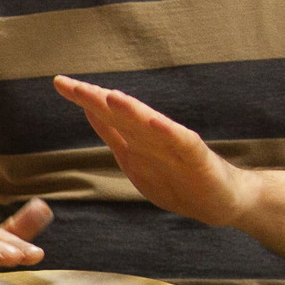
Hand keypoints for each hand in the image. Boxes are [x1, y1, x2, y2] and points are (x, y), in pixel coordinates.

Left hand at [54, 75, 254, 225]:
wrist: (224, 202)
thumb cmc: (179, 179)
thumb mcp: (136, 159)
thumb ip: (114, 134)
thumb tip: (89, 110)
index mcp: (136, 139)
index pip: (106, 114)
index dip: (84, 98)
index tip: (59, 82)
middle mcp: (154, 136)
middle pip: (123, 115)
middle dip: (97, 99)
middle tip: (70, 84)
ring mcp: (177, 146)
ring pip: (149, 126)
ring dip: (131, 111)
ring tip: (110, 96)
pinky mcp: (198, 159)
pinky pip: (182, 144)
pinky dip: (168, 132)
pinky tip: (155, 121)